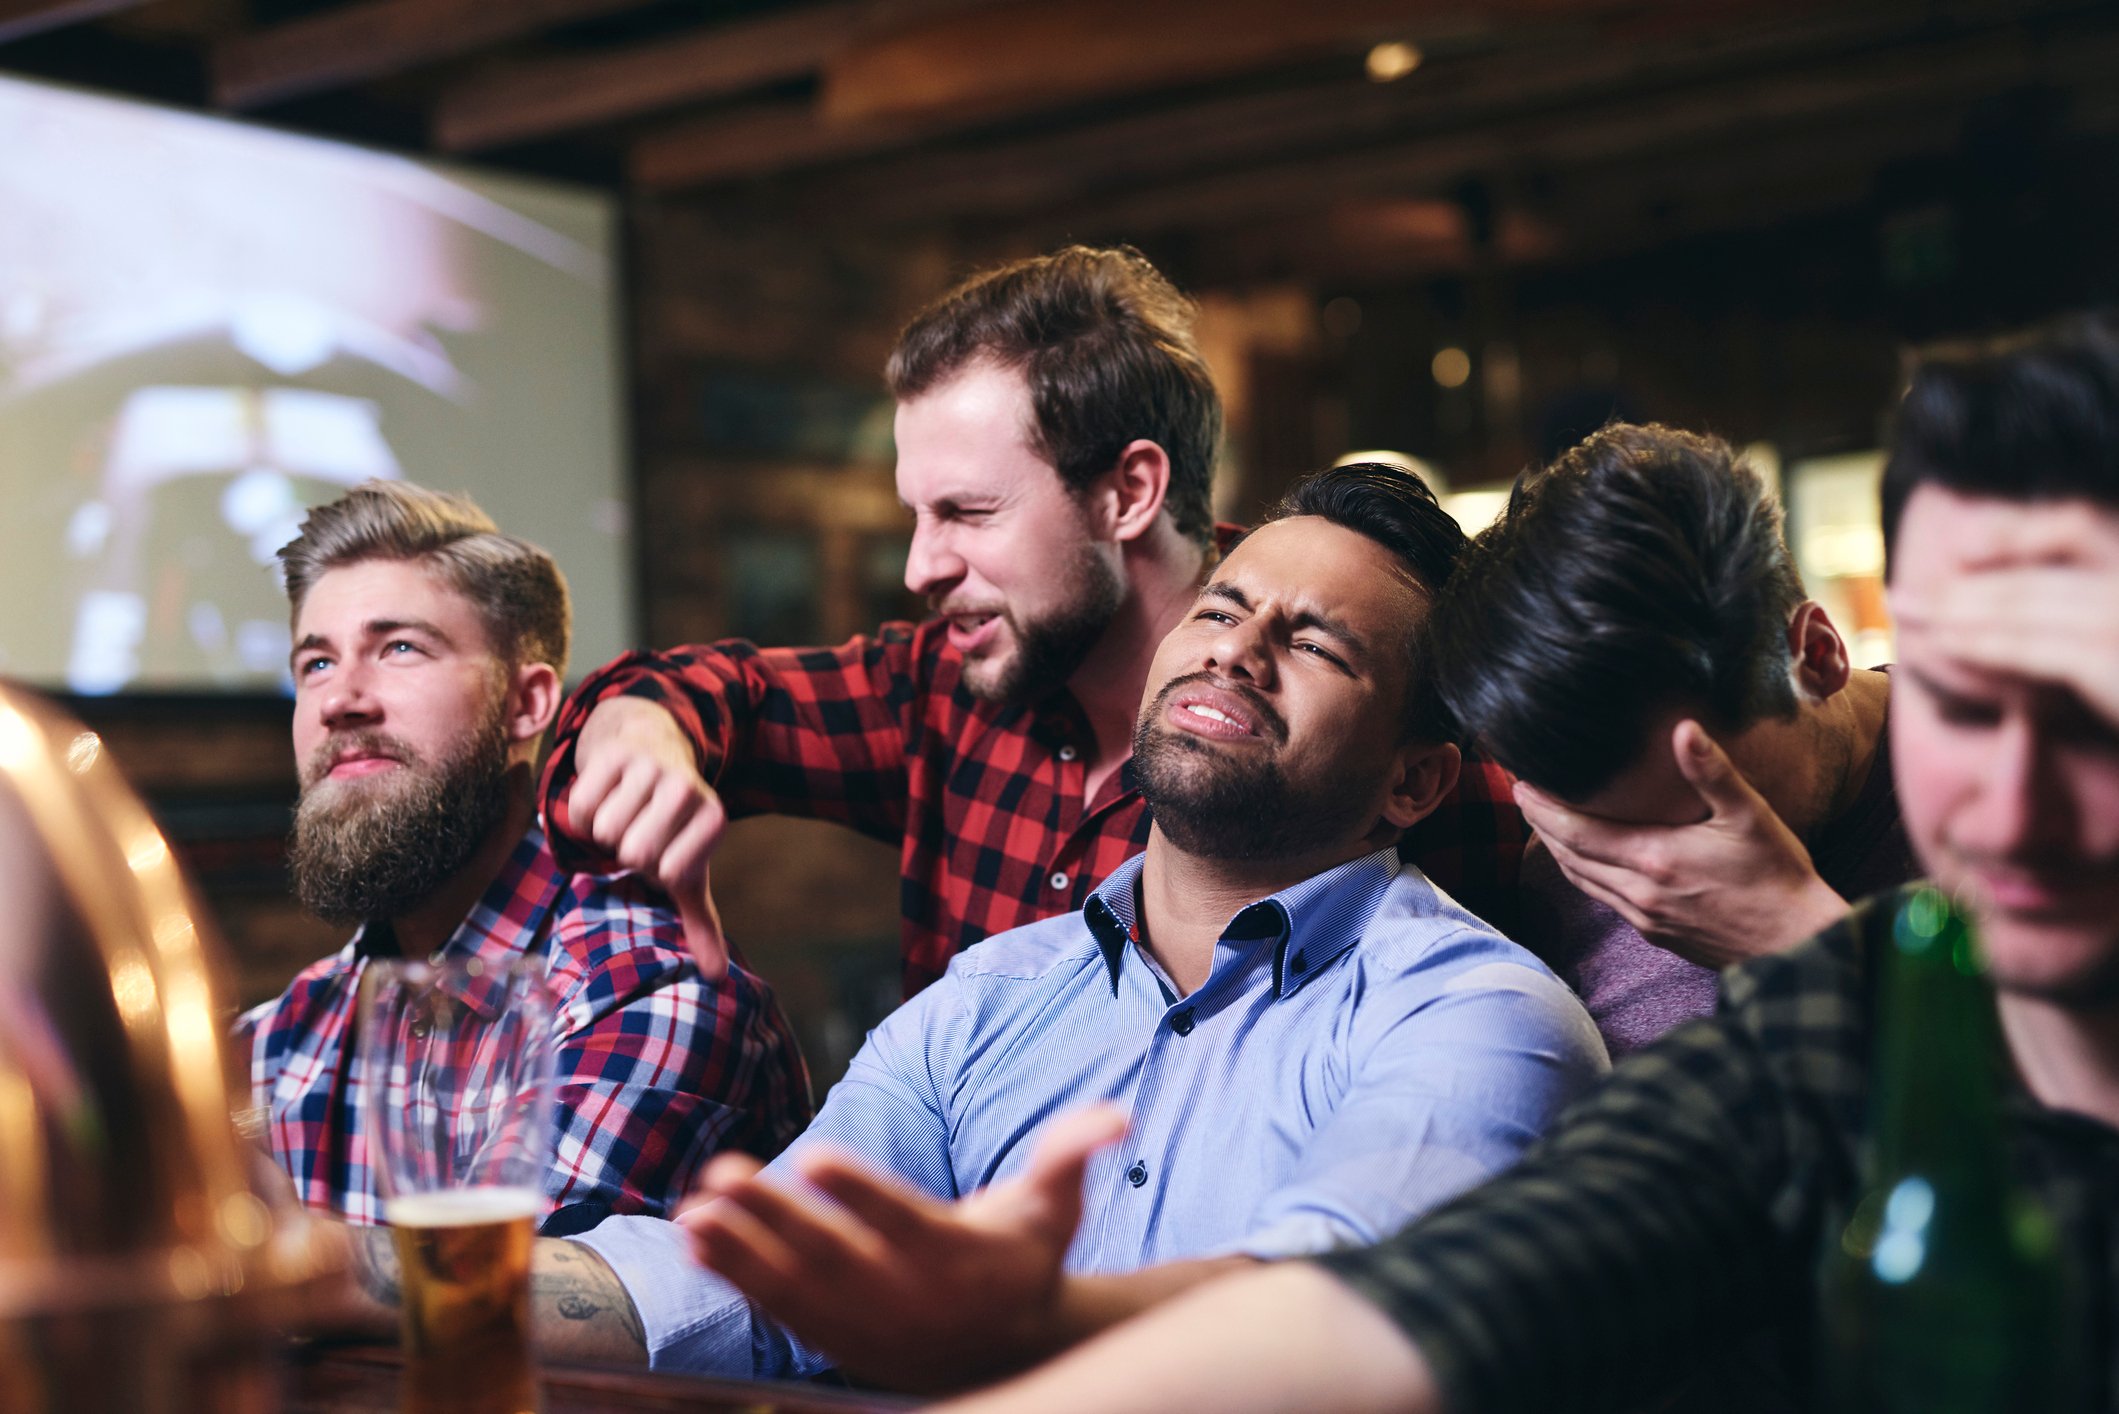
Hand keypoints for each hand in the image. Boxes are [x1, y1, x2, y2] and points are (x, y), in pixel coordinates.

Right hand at [565, 696, 730, 979]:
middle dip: (627, 851)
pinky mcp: (615, 754)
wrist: (652, 752)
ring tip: (624, 815)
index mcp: (714, 819)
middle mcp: (688, 788)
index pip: (669, 872)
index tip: (665, 853)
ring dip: (605, 831)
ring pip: (605, 829)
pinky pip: (580, 807)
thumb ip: (701, 922)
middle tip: (640, 833)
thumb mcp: (689, 870)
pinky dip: (583, 812)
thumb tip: (716, 976)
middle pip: (633, 851)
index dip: (656, 871)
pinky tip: (604, 798)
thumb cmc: (671, 826)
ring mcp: (652, 766)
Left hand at [679, 1105, 1128, 1391]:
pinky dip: (734, 1275)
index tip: (815, 1156)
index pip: (903, 1220)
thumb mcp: (1057, 1210)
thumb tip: (1114, 1114)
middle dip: (775, 1216)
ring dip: (740, 1248)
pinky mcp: (832, 1335)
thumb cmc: (1026, 1260)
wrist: (1005, 1353)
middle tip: (725, 1173)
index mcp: (958, 1257)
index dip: (859, 1193)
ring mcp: (863, 1322)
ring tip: (695, 1209)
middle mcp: (905, 1296)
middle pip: (831, 1254)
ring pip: (793, 1285)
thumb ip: (1071, 1156)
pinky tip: (695, 1237)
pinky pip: (776, 1307)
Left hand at [1515, 720, 1847, 967]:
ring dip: (1560, 852)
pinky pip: (1604, 900)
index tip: (1521, 785)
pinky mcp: (1656, 934)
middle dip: (1541, 826)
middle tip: (1523, 796)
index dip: (1543, 809)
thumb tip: (1684, 728)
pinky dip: (1585, 874)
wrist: (1797, 945)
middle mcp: (1639, 893)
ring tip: (1544, 824)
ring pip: (1583, 882)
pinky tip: (1588, 860)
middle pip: (1570, 857)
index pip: (1576, 832)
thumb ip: (1712, 772)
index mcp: (1654, 859)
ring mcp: (1645, 918)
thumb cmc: (1778, 877)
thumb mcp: (1750, 816)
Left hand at [1888, 500, 2118, 729]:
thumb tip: (2017, 601)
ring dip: (1960, 610)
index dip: (2014, 533)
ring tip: (1911, 616)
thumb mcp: (2115, 644)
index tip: (1959, 549)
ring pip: (2032, 605)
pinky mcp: (2118, 665)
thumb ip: (2086, 609)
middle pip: (2043, 571)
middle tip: (1906, 594)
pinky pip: (2041, 650)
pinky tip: (1946, 647)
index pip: (2081, 524)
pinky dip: (1986, 646)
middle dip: (1964, 582)